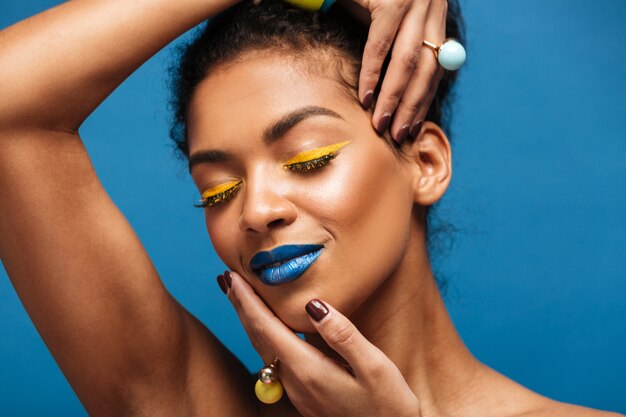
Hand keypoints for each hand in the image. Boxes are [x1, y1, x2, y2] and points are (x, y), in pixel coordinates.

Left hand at [218, 270, 420, 416]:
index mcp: (308, 370)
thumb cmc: (388, 405)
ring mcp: (298, 391)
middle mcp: (296, 382)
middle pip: (258, 338)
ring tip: (241, 296)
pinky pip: (275, 359)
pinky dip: (264, 335)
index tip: (233, 277)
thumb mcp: (374, 367)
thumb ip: (343, 334)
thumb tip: (312, 304)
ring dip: (250, 320)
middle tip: (227, 279)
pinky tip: (269, 326)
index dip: (247, 301)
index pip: (266, 328)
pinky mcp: (305, 395)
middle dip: (241, 306)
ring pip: (264, 349)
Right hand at [340, 0, 447, 142]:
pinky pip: (381, 46)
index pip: (437, 65)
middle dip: (412, 106)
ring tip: (381, 124)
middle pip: (428, 67)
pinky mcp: (392, 0)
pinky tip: (365, 96)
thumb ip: (395, 43)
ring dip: (394, 98)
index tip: (413, 125)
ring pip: (408, 61)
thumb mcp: (385, 16)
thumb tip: (395, 85)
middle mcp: (431, 5)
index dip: (425, 98)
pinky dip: (372, 74)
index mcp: (434, 12)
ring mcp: (414, 1)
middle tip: (398, 135)